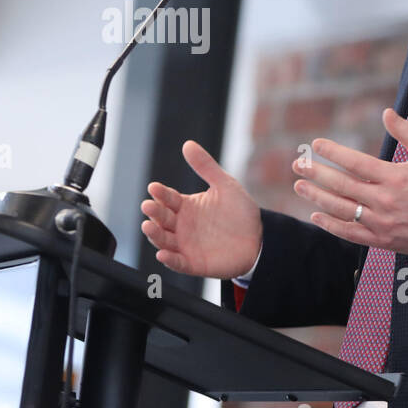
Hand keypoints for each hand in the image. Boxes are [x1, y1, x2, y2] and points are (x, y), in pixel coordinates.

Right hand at [141, 140, 262, 278]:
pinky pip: (178, 262)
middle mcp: (181, 226)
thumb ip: (206, 166)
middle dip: (153, 212)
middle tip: (147, 205)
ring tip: (148, 226)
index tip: (154, 187)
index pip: (168, 198)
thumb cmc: (240, 211)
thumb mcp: (225, 185)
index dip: (160, 193)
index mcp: (186, 206)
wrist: (260, 238)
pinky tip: (163, 254)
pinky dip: (170, 260)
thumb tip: (188, 144)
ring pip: (164, 240)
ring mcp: (186, 245)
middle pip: (162, 219)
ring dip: (154, 235)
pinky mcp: (194, 263)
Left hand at [292, 108, 407, 254]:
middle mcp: (384, 200)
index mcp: (394, 177)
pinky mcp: (380, 240)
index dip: (333, 153)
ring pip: (341, 209)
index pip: (356, 163)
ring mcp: (380, 222)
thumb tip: (387, 112)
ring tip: (299, 186)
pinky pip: (350, 233)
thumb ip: (407, 132)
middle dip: (316, 174)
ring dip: (317, 197)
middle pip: (342, 185)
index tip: (315, 145)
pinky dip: (330, 225)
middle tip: (298, 165)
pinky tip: (315, 215)